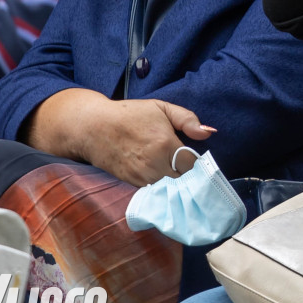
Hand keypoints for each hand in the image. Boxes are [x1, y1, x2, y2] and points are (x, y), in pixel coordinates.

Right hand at [26, 88, 215, 185]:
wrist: (93, 127)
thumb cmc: (130, 114)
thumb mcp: (161, 108)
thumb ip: (187, 119)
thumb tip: (208, 133)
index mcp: (165, 143)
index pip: (193, 165)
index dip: (200, 166)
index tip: (201, 164)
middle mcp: (154, 163)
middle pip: (183, 182)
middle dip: (191, 181)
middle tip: (195, 177)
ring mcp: (141, 176)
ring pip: (169, 192)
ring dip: (178, 189)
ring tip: (184, 184)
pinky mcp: (131, 184)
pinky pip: (154, 194)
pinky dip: (163, 193)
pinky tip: (168, 189)